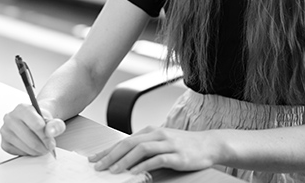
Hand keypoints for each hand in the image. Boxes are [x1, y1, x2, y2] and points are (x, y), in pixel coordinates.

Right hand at [0, 103, 65, 155]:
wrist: (33, 121)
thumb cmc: (40, 119)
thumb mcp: (52, 119)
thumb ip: (55, 124)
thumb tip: (51, 132)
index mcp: (22, 108)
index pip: (37, 125)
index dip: (47, 136)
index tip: (51, 140)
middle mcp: (10, 118)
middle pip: (31, 139)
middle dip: (43, 146)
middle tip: (48, 146)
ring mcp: (5, 130)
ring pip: (25, 147)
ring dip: (37, 151)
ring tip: (41, 146)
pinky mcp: (4, 143)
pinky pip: (19, 153)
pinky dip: (28, 153)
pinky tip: (31, 147)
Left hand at [88, 126, 217, 173]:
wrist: (209, 144)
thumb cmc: (184, 145)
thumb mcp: (162, 143)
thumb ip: (145, 149)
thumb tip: (125, 161)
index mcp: (150, 131)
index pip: (124, 141)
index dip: (108, 150)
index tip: (94, 159)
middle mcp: (156, 134)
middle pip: (128, 143)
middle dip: (110, 155)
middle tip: (98, 166)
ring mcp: (167, 144)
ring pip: (140, 149)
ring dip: (124, 160)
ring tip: (112, 170)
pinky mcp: (177, 155)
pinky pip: (157, 159)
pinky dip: (143, 166)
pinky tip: (134, 172)